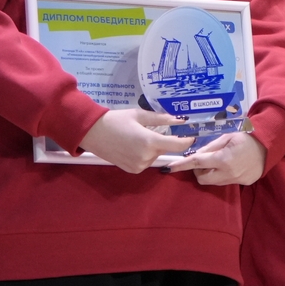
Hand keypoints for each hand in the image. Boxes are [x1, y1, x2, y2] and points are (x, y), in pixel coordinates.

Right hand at [79, 106, 193, 172]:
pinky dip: (144, 155)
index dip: (187, 141)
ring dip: (153, 149)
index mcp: (149, 141)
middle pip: (165, 150)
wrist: (92, 133)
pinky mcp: (132, 170)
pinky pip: (146, 162)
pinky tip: (132, 147)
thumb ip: (162, 118)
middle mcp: (146, 157)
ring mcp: (139, 166)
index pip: (177, 145)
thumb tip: (180, 120)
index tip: (191, 135)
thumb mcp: (140, 115)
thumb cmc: (116, 120)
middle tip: (150, 130)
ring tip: (137, 138)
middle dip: (163, 141)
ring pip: (155, 156)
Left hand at [172, 130, 265, 186]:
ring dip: (211, 173)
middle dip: (198, 171)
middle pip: (202, 179)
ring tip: (219, 161)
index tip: (170, 168)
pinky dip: (223, 175)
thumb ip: (209, 147)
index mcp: (223, 159)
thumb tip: (195, 154)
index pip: (197, 163)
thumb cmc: (247, 137)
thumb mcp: (226, 137)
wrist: (269, 145)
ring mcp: (236, 180)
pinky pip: (226, 182)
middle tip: (203, 161)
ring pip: (214, 182)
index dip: (182, 165)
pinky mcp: (243, 183)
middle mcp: (228, 173)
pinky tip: (232, 165)